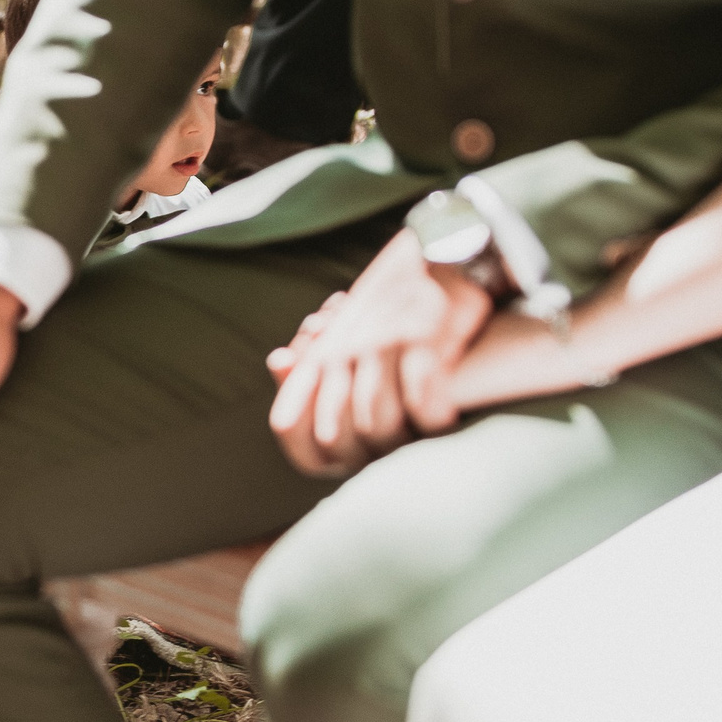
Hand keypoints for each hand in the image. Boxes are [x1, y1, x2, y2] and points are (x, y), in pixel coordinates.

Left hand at [265, 229, 494, 477]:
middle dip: (362, 457)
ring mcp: (376, 345)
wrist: (441, 259)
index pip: (287, 424)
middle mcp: (337, 351)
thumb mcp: (344, 337)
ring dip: (403, 443)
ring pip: (376, 427)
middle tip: (388, 452)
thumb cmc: (392, 312)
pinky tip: (443, 418)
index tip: (339, 462)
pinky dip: (435, 421)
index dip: (308, 454)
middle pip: (333, 437)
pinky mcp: (418, 338)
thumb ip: (306, 365)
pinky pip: (423, 408)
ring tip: (420, 436)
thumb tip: (278, 361)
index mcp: (316, 356)